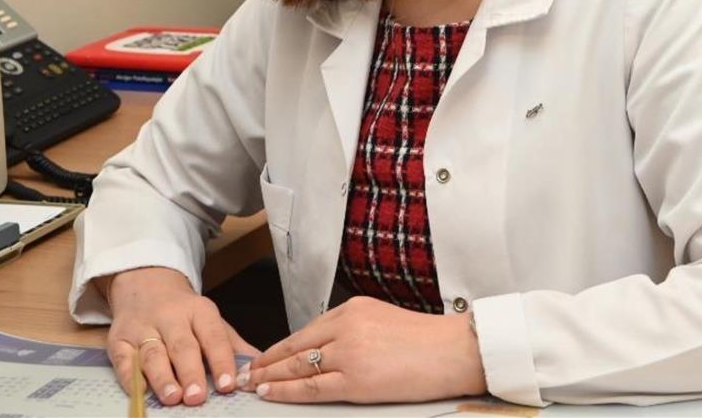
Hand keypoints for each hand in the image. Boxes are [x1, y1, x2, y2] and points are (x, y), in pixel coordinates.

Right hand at [103, 266, 259, 406]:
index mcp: (199, 311)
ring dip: (162, 377)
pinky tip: (141, 392)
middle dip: (191, 373)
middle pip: (182, 346)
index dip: (221, 361)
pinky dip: (131, 377)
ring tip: (173, 397)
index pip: (213, 336)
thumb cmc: (183, 312)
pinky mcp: (118, 339)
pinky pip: (123, 360)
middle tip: (198, 397)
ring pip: (153, 354)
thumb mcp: (211, 320)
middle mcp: (170, 317)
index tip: (229, 385)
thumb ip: (233, 345)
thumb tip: (258, 366)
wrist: (145, 283)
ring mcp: (142, 328)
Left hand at [247, 296, 487, 403]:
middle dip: (267, 361)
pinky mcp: (355, 380)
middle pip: (295, 347)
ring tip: (252, 385)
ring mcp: (349, 353)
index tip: (263, 357)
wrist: (455, 351)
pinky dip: (286, 391)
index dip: (280, 346)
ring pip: (297, 366)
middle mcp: (346, 326)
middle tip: (247, 373)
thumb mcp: (383, 321)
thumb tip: (326, 350)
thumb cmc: (427, 341)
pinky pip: (311, 387)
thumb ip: (354, 330)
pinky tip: (270, 393)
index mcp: (353, 309)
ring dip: (270, 377)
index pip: (306, 330)